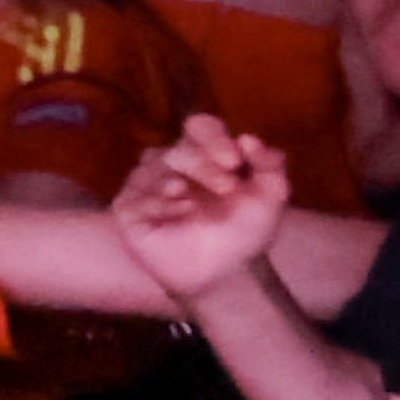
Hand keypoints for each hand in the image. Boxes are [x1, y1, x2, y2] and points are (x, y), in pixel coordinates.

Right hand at [109, 118, 294, 300]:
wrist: (224, 272)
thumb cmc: (244, 231)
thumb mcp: (270, 196)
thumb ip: (269, 164)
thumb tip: (248, 138)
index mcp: (206, 153)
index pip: (202, 127)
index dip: (214, 138)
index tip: (234, 160)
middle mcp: (173, 163)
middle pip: (181, 149)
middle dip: (204, 166)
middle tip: (226, 188)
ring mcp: (147, 184)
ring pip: (154, 168)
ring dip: (176, 182)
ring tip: (194, 205)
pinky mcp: (129, 209)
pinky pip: (136, 196)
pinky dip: (158, 202)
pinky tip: (179, 213)